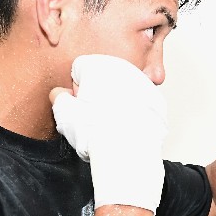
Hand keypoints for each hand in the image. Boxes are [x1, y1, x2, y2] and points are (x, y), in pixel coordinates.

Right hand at [52, 54, 166, 211]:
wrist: (127, 151)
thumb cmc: (96, 132)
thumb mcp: (64, 113)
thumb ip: (59, 98)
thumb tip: (61, 95)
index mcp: (98, 64)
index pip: (80, 69)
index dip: (76, 89)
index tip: (79, 104)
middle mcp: (124, 68)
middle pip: (104, 76)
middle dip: (98, 92)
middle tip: (95, 114)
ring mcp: (143, 82)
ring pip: (124, 88)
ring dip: (117, 100)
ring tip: (111, 122)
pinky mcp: (157, 100)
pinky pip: (140, 102)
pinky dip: (134, 110)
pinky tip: (127, 125)